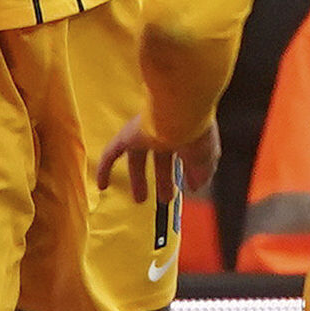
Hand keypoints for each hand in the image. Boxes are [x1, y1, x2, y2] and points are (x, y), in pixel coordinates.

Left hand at [95, 115, 219, 205]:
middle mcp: (165, 131)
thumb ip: (201, 172)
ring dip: (139, 180)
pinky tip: (102, 185)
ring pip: (137, 158)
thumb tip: (196, 186)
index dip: (187, 172)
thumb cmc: (196, 131)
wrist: (181, 110)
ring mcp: (145, 132)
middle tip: (166, 197)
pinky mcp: (127, 135)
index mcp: (185, 133)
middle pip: (160, 158)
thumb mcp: (206, 157)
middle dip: (163, 179)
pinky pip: (111, 153)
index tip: (190, 185)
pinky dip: (105, 169)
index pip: (184, 154)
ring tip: (141, 200)